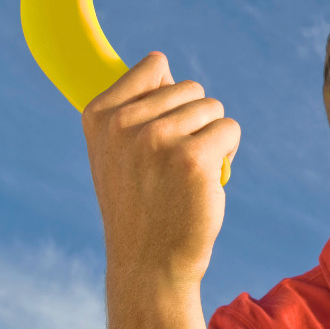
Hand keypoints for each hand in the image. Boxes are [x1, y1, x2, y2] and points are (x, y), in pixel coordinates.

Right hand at [81, 52, 239, 287]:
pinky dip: (228, 151)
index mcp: (98, 115)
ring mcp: (157, 139)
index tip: (159, 134)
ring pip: (213, 107)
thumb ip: (132, 108)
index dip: (170, 95)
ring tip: (190, 172)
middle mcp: (123, 124)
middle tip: (175, 162)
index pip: (155, 65)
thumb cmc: (141, 203)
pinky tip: (208, 179)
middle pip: (190, 87)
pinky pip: (230, 128)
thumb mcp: (116, 151)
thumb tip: (161, 64)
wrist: (149, 264)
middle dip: (195, 120)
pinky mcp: (193, 158)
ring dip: (212, 136)